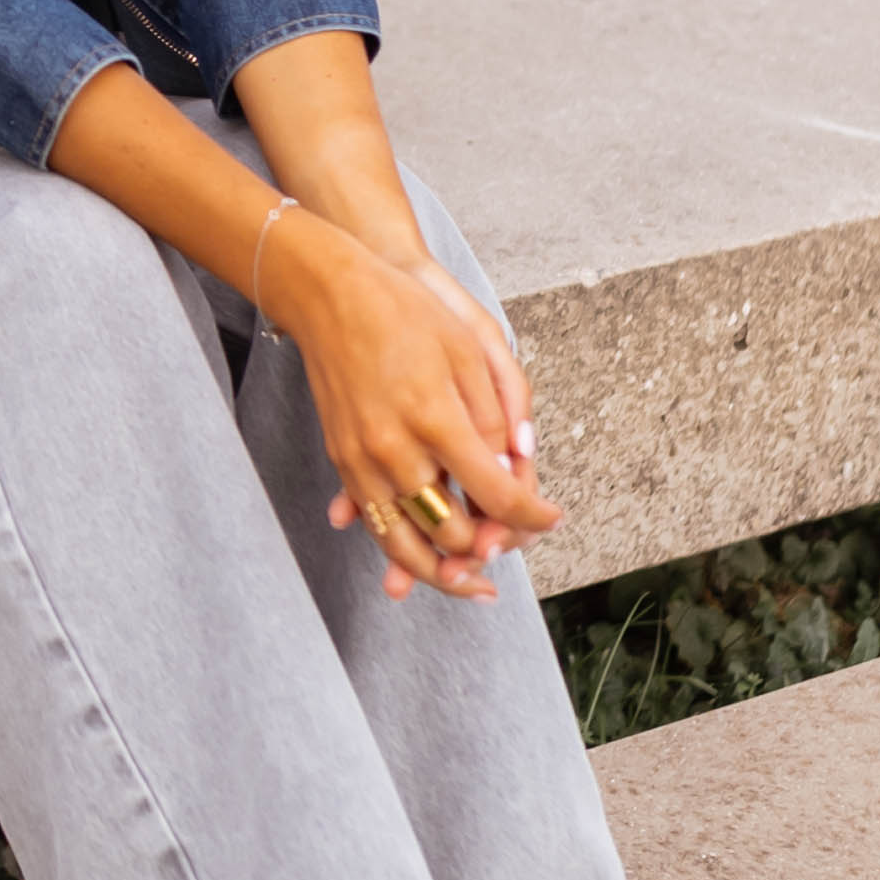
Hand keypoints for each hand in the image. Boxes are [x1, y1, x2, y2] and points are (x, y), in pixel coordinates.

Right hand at [257, 213, 561, 602]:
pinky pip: (374, 524)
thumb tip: (514, 468)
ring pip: (406, 545)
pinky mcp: (342, 460)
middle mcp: (396, 450)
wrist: (328, 295)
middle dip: (488, 549)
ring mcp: (363, 460)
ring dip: (441, 572)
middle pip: (451, 531)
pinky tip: (421, 565)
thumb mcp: (467, 350)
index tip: (551, 518)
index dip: (532, 516)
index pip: (497, 493)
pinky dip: (400, 553)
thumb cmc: (404, 312)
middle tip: (513, 546)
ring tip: (472, 584)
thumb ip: (495, 415)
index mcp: (437, 419)